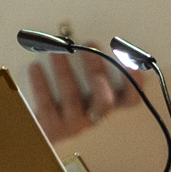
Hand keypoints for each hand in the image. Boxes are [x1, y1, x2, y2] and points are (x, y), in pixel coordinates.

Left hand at [23, 48, 143, 142]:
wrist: (38, 130)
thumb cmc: (61, 101)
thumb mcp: (79, 83)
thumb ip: (88, 65)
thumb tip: (86, 41)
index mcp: (104, 103)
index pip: (130, 99)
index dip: (134, 82)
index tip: (129, 60)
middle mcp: (92, 115)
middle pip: (103, 100)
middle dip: (97, 71)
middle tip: (88, 48)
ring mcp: (73, 124)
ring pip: (72, 98)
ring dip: (65, 71)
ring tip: (56, 52)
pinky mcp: (51, 128)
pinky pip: (46, 105)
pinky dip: (41, 84)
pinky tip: (35, 68)